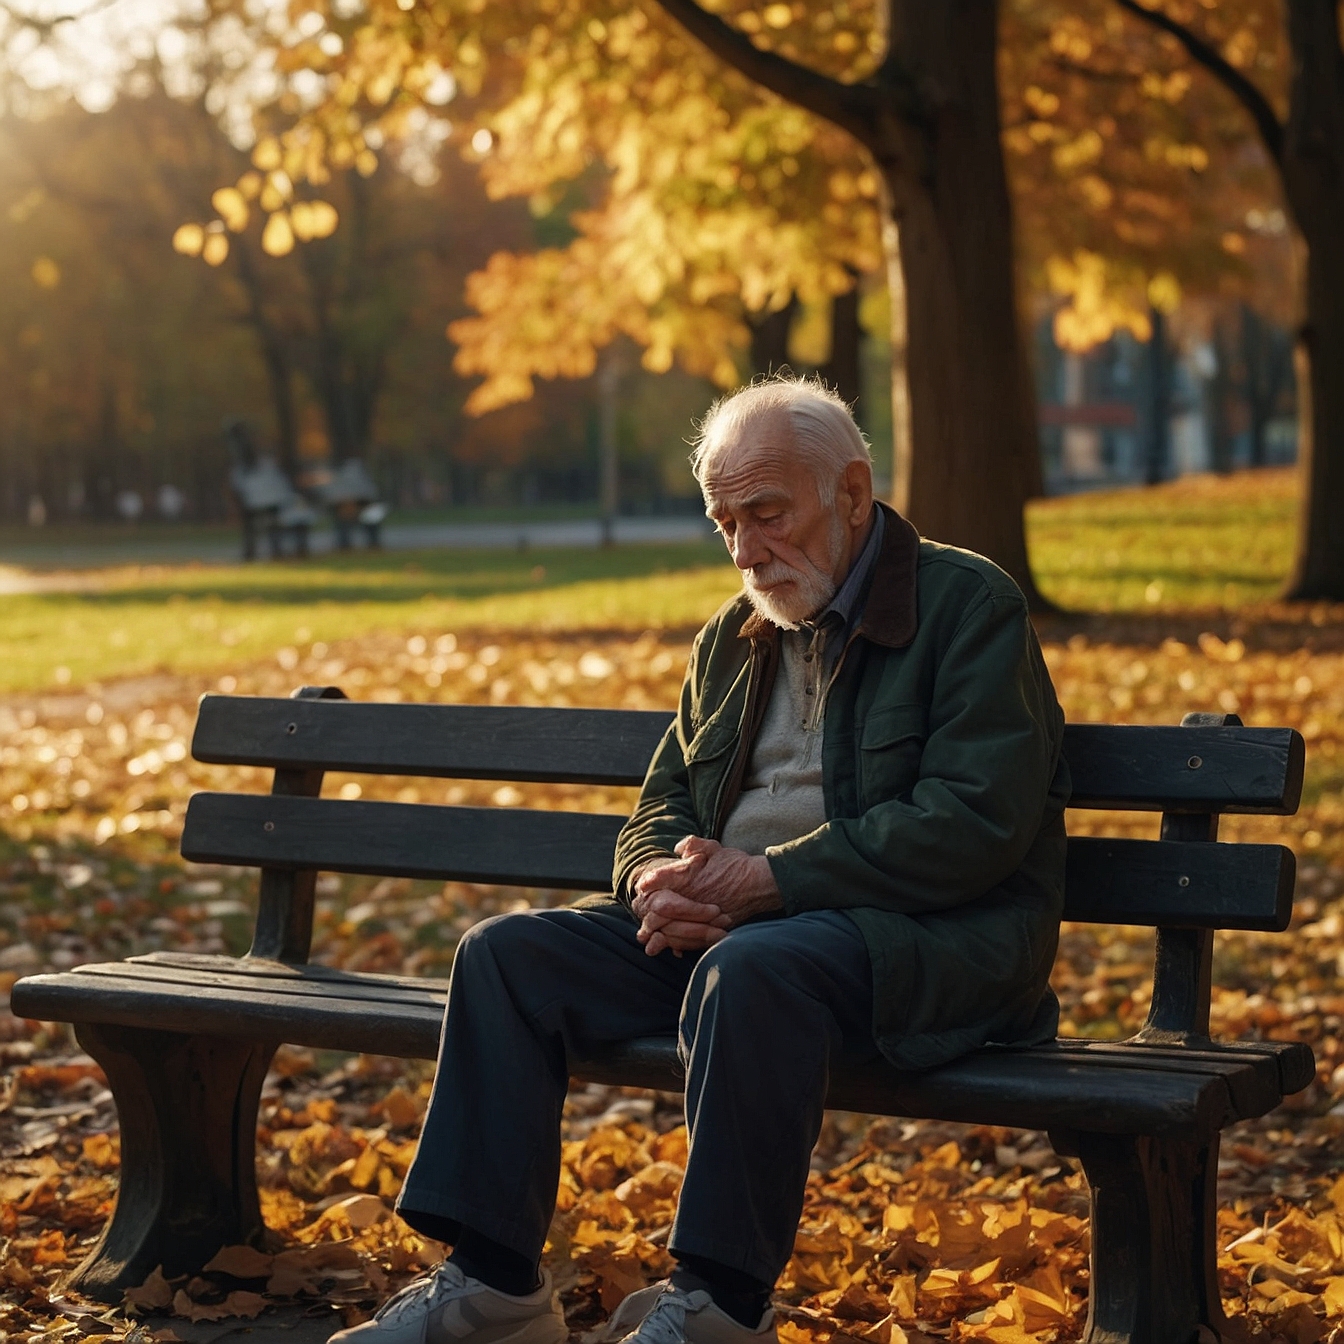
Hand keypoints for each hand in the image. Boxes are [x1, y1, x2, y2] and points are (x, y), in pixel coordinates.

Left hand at [631, 836, 781, 956]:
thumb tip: (677, 848)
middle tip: (641, 907)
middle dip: (649, 907)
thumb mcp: (714, 848)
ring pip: (672, 925)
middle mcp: (694, 897)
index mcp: (691, 876)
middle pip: (662, 906)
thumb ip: (693, 845)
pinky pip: (689, 938)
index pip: (662, 879)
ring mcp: (702, 916)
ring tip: (647, 930)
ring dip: (659, 927)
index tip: (642, 885)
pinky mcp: (711, 929)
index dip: (650, 882)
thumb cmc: (736, 865)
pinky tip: (670, 941)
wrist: (759, 885)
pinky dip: (677, 940)